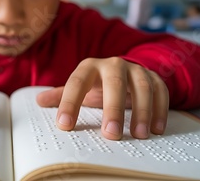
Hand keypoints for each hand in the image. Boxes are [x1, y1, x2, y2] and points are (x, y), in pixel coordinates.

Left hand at [36, 57, 168, 139]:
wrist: (124, 70)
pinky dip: (161, 109)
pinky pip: (161, 90)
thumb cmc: (97, 84)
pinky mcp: (154, 77)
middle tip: (111, 135)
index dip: (69, 104)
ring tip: (139, 135)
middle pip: (114, 83)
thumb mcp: (80, 87)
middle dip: (113, 109)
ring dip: (142, 111)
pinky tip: (157, 129)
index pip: (76, 83)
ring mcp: (135, 69)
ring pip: (141, 86)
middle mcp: (113, 64)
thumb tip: (38, 100)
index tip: (65, 125)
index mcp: (89, 67)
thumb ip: (61, 95)